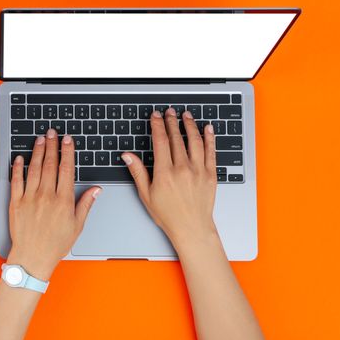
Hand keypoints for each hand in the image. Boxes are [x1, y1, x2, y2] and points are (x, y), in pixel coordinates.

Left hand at [7, 128, 101, 279]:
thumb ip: (86, 204)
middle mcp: (46, 196)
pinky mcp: (16, 203)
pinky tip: (20, 158)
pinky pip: (16, 181)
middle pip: (50, 165)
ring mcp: (29, 198)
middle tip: (53, 132)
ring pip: (34, 169)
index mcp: (63, 201)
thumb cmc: (55, 244)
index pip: (66, 169)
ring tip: (40, 139)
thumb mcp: (77, 226)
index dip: (67, 152)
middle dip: (52, 146)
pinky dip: (18, 167)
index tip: (68, 140)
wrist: (32, 257)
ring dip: (37, 152)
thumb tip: (96, 189)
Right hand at [121, 108, 217, 245]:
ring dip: (190, 125)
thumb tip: (128, 156)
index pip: (160, 141)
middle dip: (172, 122)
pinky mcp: (210, 175)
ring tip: (186, 115)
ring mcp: (198, 171)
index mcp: (165, 173)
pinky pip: (211, 152)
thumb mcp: (146, 194)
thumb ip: (138, 172)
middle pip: (177, 138)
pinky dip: (209, 138)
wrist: (192, 228)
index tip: (156, 116)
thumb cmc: (168, 215)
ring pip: (194, 141)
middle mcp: (182, 169)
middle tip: (169, 112)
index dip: (157, 126)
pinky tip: (207, 129)